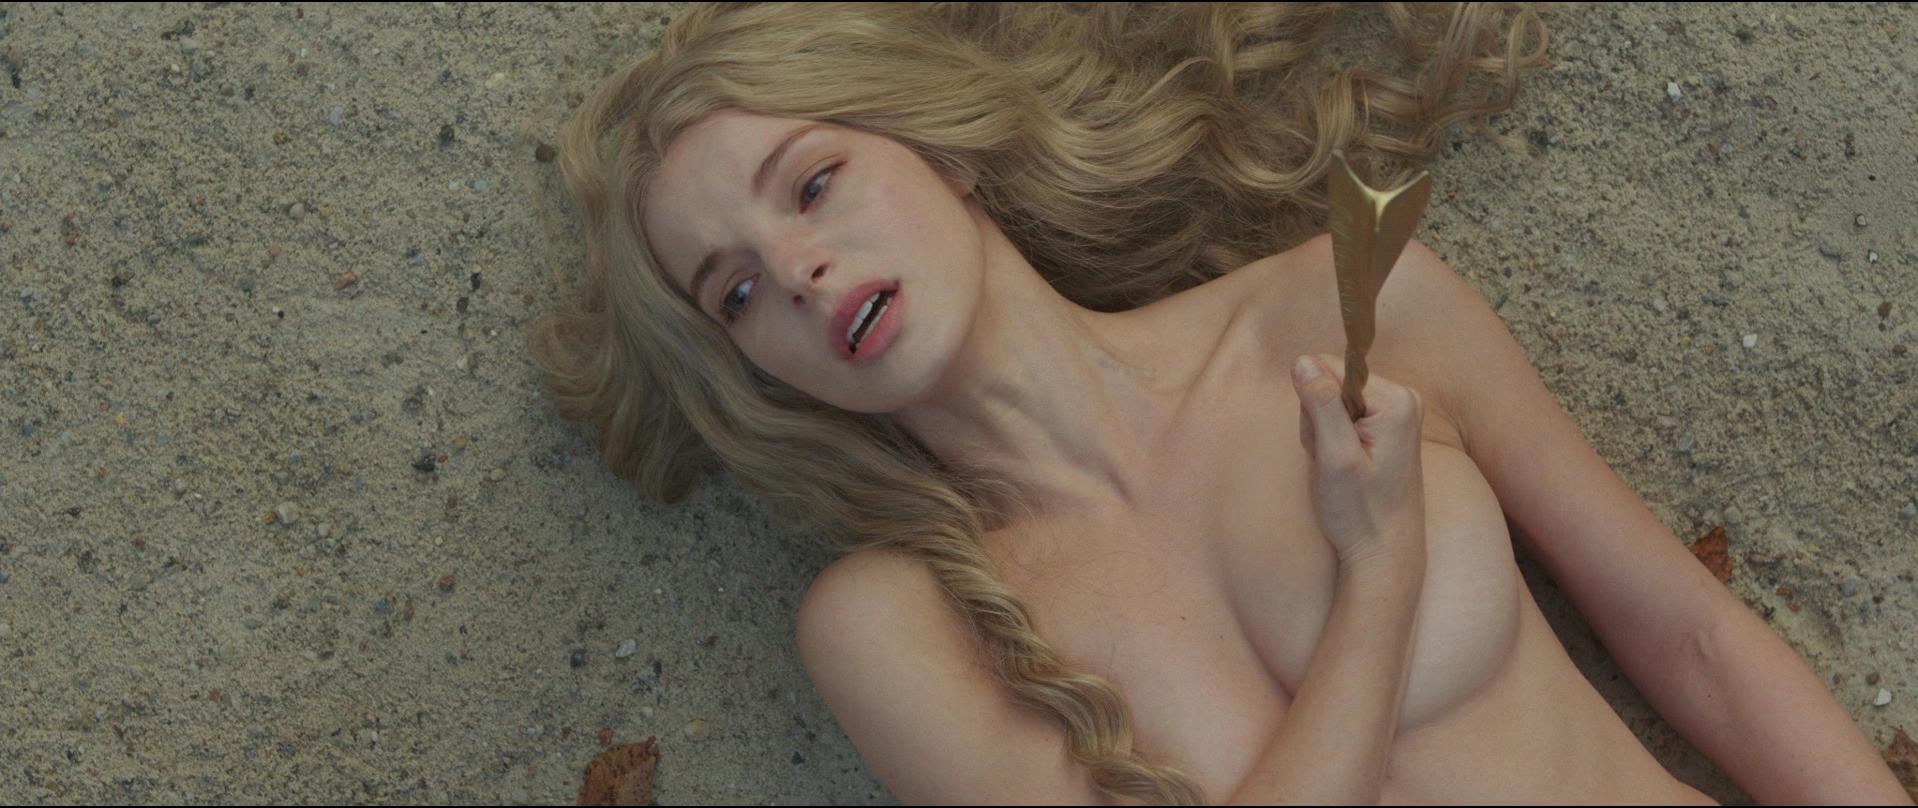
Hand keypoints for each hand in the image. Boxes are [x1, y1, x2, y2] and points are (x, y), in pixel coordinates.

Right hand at [1289, 354, 1427, 566]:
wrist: (1385, 551)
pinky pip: (1346, 417)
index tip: (1326, 442)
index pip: (1330, 368)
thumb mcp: (1335, 457)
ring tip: (1338, 467)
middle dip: (1319, 420)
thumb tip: (1302, 360)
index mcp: (1396, 400)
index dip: (1314, 404)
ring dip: (1324, 433)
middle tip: (1329, 459)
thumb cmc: (1361, 512)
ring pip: (1335, 402)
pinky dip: (1334, 441)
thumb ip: (1321, 405)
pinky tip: (1344, 466)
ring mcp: (1399, 413)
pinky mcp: (1391, 427)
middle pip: (1333, 383)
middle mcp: (1404, 398)